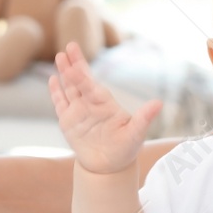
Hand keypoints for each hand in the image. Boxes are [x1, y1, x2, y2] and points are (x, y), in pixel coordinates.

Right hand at [49, 41, 161, 174]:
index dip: (83, 76)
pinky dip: (56, 92)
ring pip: (69, 89)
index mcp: (105, 103)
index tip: (75, 68)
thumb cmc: (125, 149)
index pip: (92, 86)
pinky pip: (60, 104)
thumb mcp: (136, 134)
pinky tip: (53, 80)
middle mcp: (91, 104)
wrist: (109, 167)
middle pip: (80, 81)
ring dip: (64, 74)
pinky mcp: (68, 122)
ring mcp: (78, 112)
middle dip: (74, 64)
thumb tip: (159, 103)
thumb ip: (143, 118)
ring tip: (60, 57)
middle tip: (70, 46)